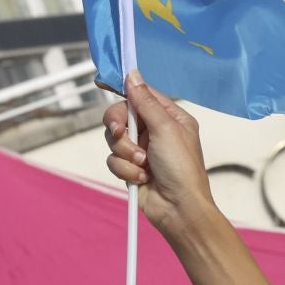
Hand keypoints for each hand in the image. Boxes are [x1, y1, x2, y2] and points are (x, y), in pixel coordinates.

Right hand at [103, 74, 217, 232]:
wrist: (179, 209)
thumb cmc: (182, 170)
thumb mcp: (166, 129)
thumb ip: (146, 102)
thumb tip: (133, 75)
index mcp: (169, 117)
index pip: (140, 95)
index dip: (122, 89)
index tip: (102, 83)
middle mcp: (155, 131)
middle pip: (120, 115)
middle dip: (119, 127)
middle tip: (121, 133)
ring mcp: (142, 150)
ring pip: (114, 139)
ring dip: (126, 153)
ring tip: (144, 165)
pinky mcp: (131, 168)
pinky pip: (113, 160)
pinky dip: (126, 170)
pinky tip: (143, 178)